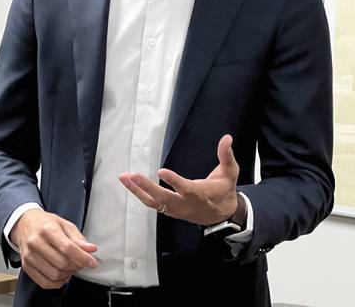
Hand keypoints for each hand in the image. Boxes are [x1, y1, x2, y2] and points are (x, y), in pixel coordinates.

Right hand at [10, 209, 97, 288]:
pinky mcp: (26, 266)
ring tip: (70, 268)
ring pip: (54, 274)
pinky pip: (44, 282)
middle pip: (62, 263)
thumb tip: (91, 249)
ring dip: (67, 275)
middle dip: (76, 266)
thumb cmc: (45, 224)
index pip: (68, 248)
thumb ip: (78, 238)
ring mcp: (29, 255)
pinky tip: (61, 275)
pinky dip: (57, 283)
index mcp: (47, 229)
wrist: (24, 224)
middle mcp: (36, 242)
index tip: (92, 262)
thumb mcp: (64, 224)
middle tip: (80, 263)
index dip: (83, 258)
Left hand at [119, 134, 239, 225]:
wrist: (224, 216)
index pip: (185, 189)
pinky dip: (140, 194)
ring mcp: (176, 209)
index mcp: (200, 194)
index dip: (174, 181)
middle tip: (131, 175)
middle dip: (146, 187)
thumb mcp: (230, 173)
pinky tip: (129, 184)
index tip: (161, 171)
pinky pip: (152, 204)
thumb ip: (226, 156)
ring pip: (154, 202)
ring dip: (137, 190)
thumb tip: (227, 138)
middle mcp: (185, 204)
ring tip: (124, 177)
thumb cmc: (225, 191)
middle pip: (163, 198)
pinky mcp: (170, 210)